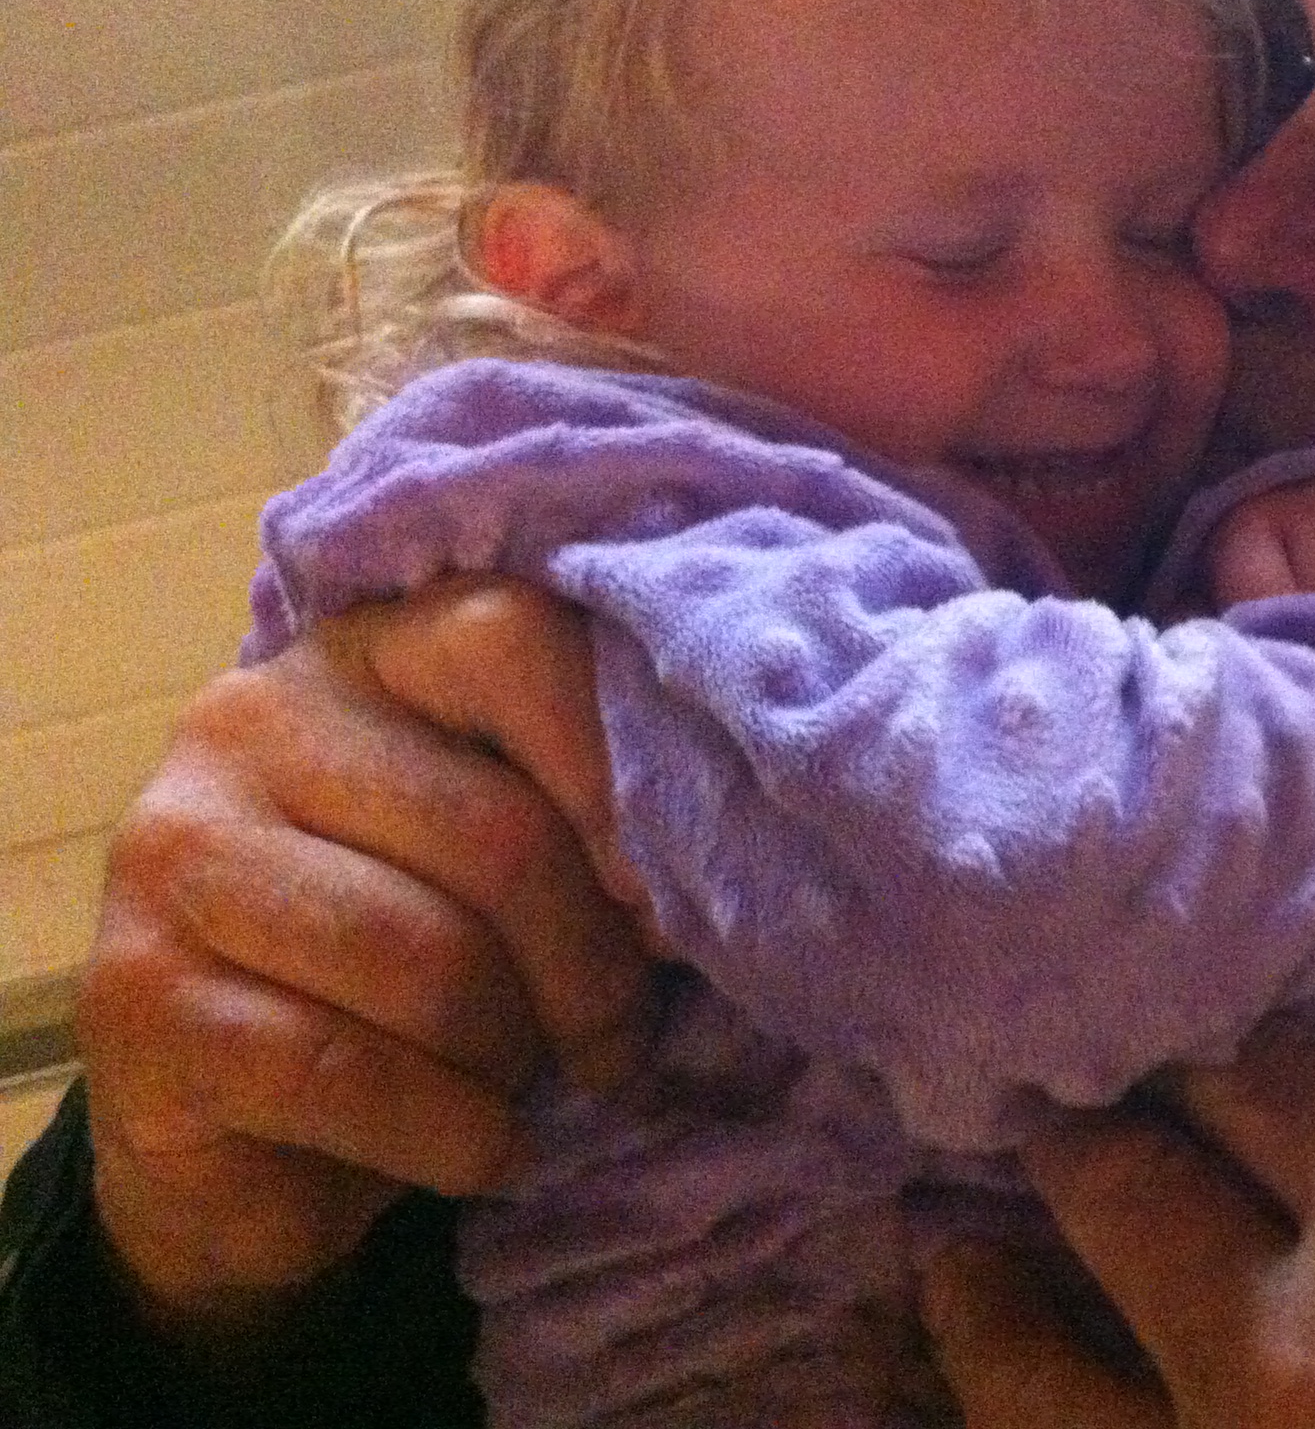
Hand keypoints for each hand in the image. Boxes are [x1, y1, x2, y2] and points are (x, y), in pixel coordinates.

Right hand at [76, 576, 654, 1344]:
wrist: (248, 1136)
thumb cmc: (419, 962)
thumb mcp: (512, 860)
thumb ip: (586, 816)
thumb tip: (708, 861)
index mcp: (367, 651)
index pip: (513, 643)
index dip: (618, 774)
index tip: (672, 897)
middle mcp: (249, 720)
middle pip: (495, 832)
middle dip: (592, 966)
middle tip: (617, 1041)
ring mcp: (172, 853)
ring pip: (425, 962)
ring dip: (514, 1054)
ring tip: (524, 1080)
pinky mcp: (133, 999)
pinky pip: (347, 1073)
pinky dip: (453, 1131)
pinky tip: (480, 1145)